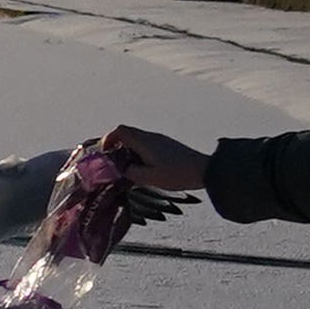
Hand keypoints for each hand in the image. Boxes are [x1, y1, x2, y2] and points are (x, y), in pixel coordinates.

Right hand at [99, 125, 213, 199]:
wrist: (205, 170)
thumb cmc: (177, 174)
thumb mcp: (149, 178)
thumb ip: (131, 173)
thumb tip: (123, 169)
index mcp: (144, 142)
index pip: (120, 131)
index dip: (108, 139)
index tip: (104, 152)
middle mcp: (151, 137)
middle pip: (127, 133)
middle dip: (116, 145)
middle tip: (112, 162)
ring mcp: (160, 140)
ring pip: (137, 139)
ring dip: (128, 150)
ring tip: (127, 168)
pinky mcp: (167, 146)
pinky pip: (146, 144)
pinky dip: (138, 152)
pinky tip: (143, 167)